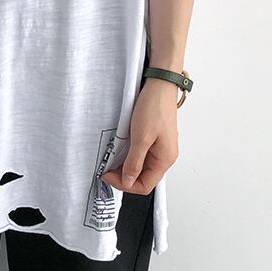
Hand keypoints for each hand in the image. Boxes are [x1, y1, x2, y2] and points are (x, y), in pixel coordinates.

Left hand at [100, 78, 178, 194]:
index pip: (145, 185)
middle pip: (142, 176)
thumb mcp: (141, 138)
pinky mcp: (153, 136)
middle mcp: (164, 155)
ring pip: (140, 164)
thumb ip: (134, 162)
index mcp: (165, 159)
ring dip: (125, 164)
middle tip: (106, 168)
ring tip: (111, 159)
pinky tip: (119, 148)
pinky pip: (140, 152)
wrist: (159, 85)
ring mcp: (159, 146)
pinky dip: (129, 153)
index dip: (125, 184)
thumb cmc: (155, 108)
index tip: (108, 175)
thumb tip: (129, 181)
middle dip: (123, 175)